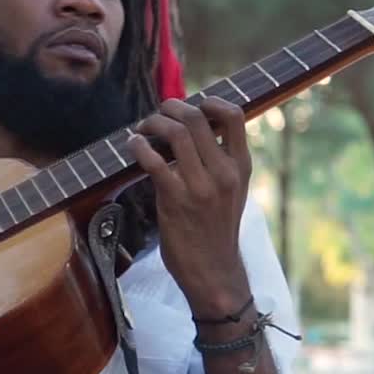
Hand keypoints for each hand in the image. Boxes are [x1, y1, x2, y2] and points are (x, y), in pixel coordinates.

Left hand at [128, 97, 252, 316]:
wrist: (214, 272)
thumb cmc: (216, 230)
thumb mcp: (232, 192)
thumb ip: (219, 162)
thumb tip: (192, 130)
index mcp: (240, 166)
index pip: (235, 115)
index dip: (211, 101)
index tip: (193, 105)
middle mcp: (224, 172)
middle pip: (197, 118)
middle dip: (170, 108)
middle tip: (157, 114)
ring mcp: (201, 186)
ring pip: (175, 133)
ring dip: (152, 123)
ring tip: (142, 129)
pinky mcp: (176, 200)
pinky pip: (153, 160)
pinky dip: (138, 145)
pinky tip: (132, 145)